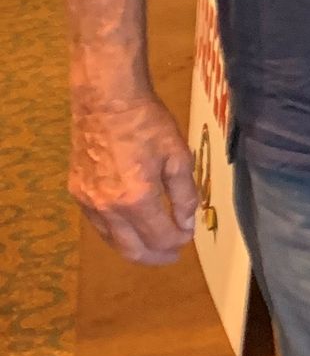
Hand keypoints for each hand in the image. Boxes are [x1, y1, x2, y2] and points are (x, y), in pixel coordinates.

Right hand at [69, 89, 196, 265]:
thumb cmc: (147, 123)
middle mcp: (108, 207)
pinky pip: (97, 224)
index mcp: (137, 199)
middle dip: (156, 257)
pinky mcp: (76, 191)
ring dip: (134, 247)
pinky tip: (128, 226)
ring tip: (152, 245)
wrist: (106, 98)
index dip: (178, 242)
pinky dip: (116, 232)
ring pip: (111, 240)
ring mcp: (87, 201)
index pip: (160, 238)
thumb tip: (187, 224)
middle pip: (132, 250)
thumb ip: (185, 196)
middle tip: (172, 255)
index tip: (188, 236)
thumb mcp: (178, 157)